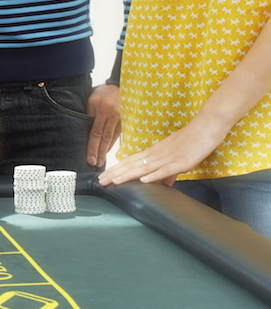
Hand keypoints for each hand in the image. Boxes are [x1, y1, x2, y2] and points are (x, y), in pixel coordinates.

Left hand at [86, 83, 120, 167]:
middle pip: (102, 135)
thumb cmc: (101, 92)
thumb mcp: (90, 97)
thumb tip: (78, 128)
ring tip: (100, 162)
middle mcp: (109, 112)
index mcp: (97, 105)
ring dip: (105, 150)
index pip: (93, 130)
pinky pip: (116, 134)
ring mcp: (118, 116)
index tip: (88, 156)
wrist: (120, 84)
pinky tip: (106, 152)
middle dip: (97, 151)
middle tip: (93, 163)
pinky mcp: (124, 120)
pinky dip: (111, 144)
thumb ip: (86, 112)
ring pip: (110, 137)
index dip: (91, 144)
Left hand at [98, 119, 225, 187]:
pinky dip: (154, 175)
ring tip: (113, 182)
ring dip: (128, 175)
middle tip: (100, 181)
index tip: (104, 176)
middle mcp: (157, 154)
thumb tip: (166, 183)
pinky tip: (143, 180)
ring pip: (144, 167)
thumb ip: (170, 171)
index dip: (116, 169)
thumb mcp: (178, 157)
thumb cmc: (193, 140)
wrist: (208, 126)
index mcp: (155, 152)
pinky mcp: (182, 161)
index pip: (130, 161)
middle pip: (132, 164)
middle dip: (115, 173)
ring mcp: (169, 158)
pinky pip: (166, 169)